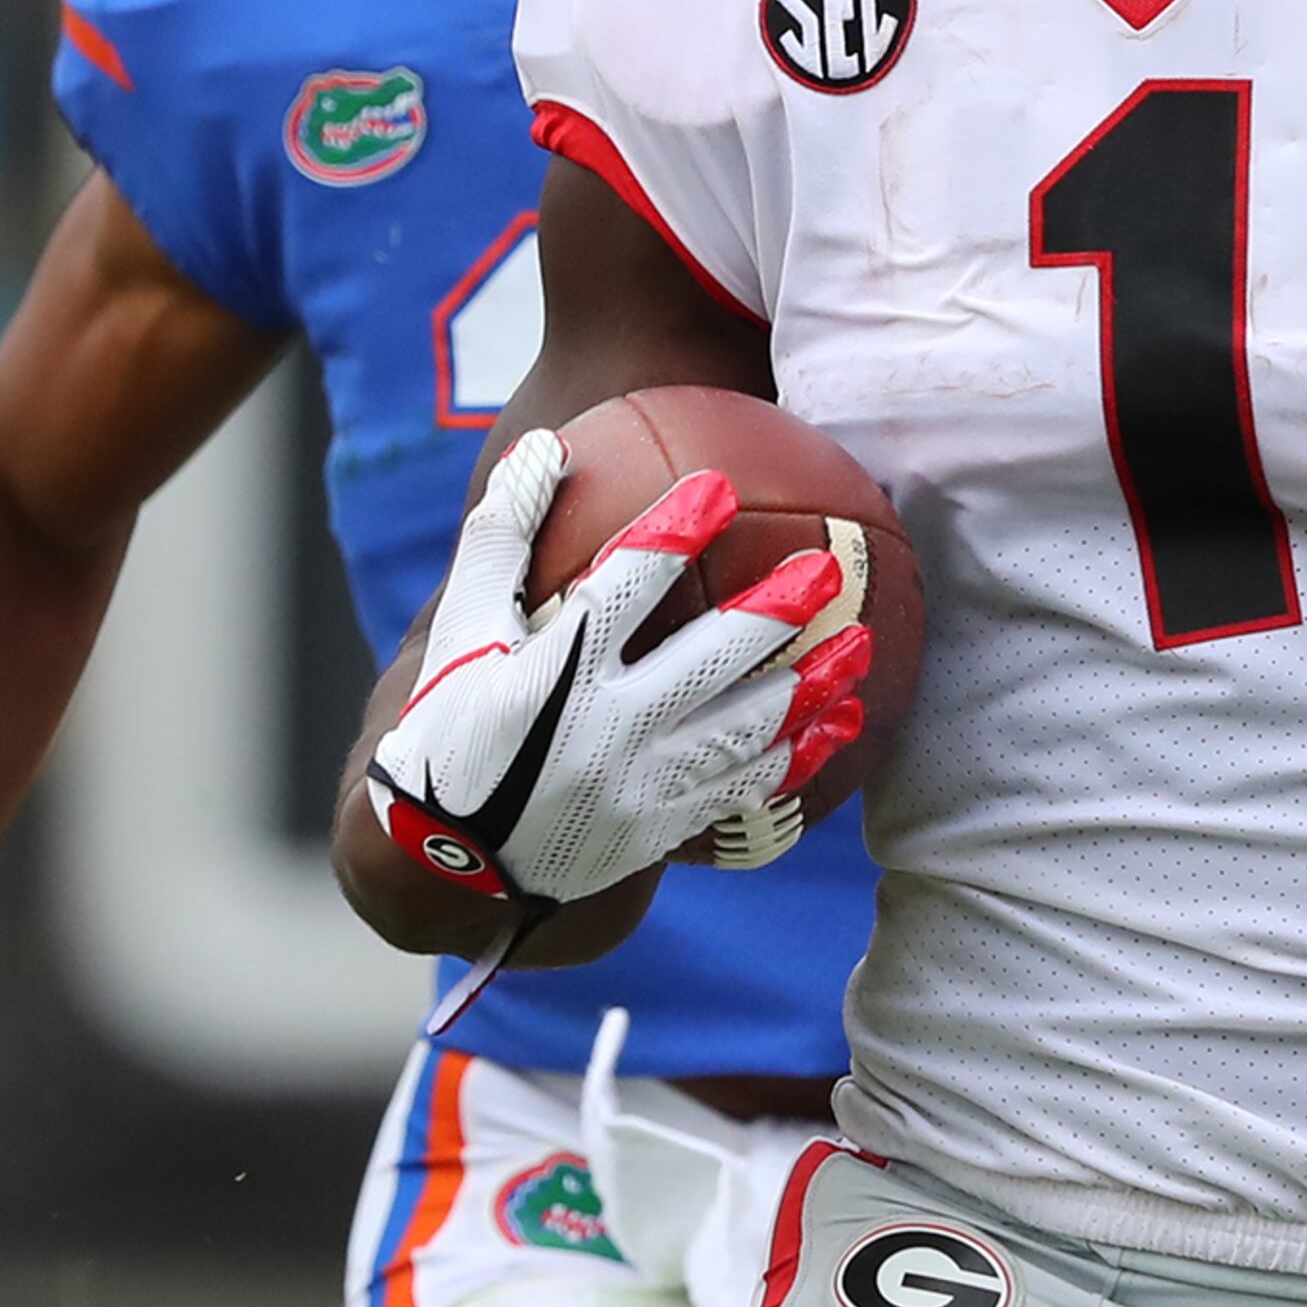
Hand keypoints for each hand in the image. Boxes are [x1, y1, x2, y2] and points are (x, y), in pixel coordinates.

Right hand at [365, 430, 868, 907]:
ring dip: (808, 689)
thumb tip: (546, 446)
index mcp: (548, 675)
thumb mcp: (464, 630)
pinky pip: (743, 791)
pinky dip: (798, 757)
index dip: (669, 536)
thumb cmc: (452, 722)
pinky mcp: (660, 830)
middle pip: (703, 664)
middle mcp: (597, 732)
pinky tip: (843, 724)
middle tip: (824, 571)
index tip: (717, 487)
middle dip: (771, 616)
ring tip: (861, 646)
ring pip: (741, 733)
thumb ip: (503, 539)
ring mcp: (635, 789)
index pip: (617, 592)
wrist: (445, 860)